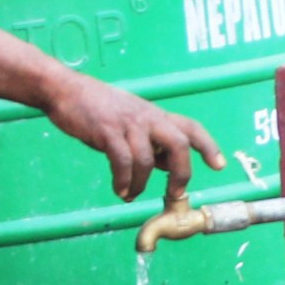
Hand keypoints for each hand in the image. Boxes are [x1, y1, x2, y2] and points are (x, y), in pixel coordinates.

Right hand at [42, 72, 220, 202]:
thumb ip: (150, 141)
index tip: (219, 165)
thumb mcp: (131, 121)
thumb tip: (166, 165)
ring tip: (131, 194)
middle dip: (182, 173)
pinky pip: (122, 161)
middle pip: (179, 144)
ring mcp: (128, 123)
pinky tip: (120, 189)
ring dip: (141, 184)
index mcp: (155, 115)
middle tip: (175, 193)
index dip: (208, 146)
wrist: (66, 90)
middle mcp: (147, 117)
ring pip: (148, 159)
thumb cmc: (98, 108)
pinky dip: (123, 180)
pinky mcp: (107, 131)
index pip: (190, 127)